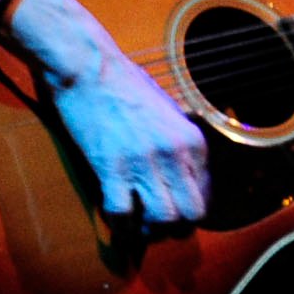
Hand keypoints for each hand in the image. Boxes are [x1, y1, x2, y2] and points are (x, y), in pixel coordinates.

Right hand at [5, 0, 209, 225]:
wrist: (86, 64)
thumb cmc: (121, 82)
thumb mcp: (166, 111)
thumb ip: (177, 143)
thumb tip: (175, 175)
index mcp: (193, 141)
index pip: (206, 196)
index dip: (187, 210)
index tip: (168, 208)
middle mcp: (175, 153)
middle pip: (191, 214)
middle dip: (174, 227)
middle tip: (155, 223)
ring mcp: (143, 161)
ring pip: (163, 220)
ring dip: (148, 229)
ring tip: (135, 223)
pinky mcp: (110, 166)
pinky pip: (122, 212)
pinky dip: (119, 224)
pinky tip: (113, 218)